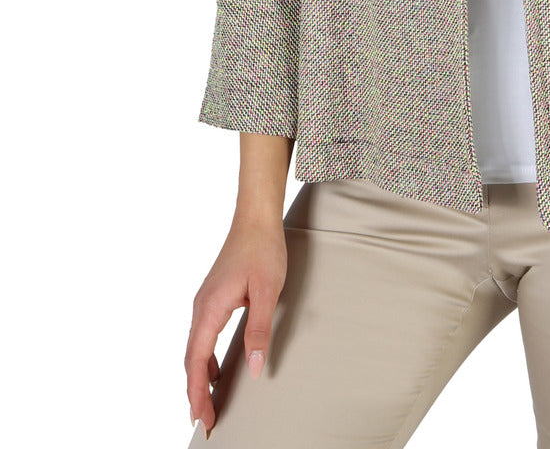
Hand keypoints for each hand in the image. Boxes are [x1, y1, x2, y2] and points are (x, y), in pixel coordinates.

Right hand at [184, 216, 287, 437]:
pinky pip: (203, 335)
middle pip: (191, 359)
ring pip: (195, 348)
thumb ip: (259, 330)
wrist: (256, 219)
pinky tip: (217, 369)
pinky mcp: (213, 297)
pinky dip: (206, 358)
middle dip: (195, 391)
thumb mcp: (267, 291)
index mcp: (210, 308)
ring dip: (199, 376)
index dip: (198, 392)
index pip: (197, 360)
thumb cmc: (263, 249)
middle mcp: (201, 307)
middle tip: (206, 420)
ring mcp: (204, 302)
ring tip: (208, 402)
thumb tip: (255, 368)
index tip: (202, 417)